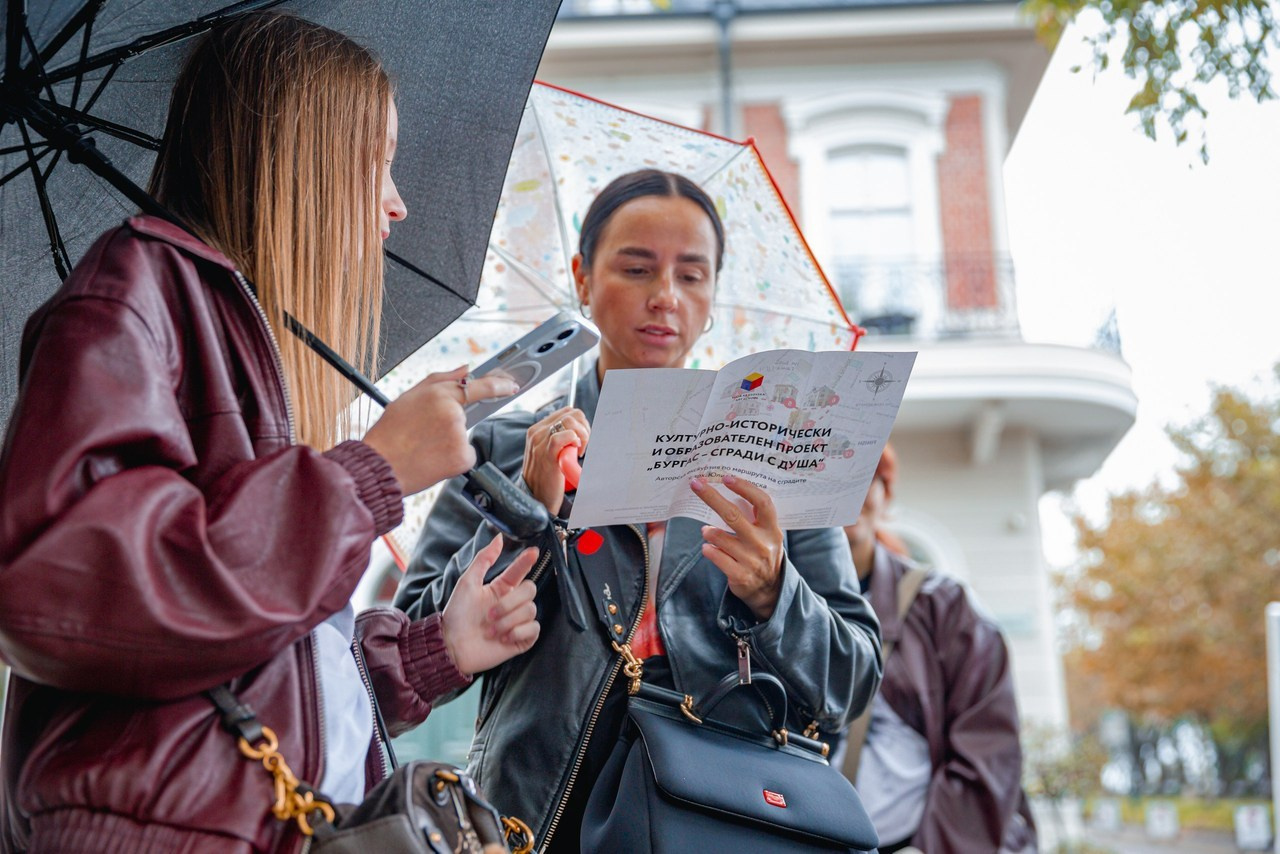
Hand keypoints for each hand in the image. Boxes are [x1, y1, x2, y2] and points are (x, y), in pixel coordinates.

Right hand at [363, 365, 519, 495]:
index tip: (511, 385)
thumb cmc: (391, 432)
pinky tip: (432, 459)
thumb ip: (442, 379)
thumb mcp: (409, 397)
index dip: (498, 385)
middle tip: (424, 433)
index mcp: (440, 395)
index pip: (478, 386)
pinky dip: (452, 459)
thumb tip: (466, 369)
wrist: (380, 466)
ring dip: (449, 442)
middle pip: (464, 417)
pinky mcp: (463, 458)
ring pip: (464, 437)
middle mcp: (453, 414)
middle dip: (449, 424)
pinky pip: (465, 455)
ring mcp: (460, 437)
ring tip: (423, 446)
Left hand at [441, 535, 540, 674]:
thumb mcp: (467, 583)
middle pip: (529, 590)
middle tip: (489, 614)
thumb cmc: (457, 616)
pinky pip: (533, 629)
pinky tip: (503, 638)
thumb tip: (498, 538)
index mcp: (500, 588)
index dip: (527, 561)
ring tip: (491, 630)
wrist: (452, 646)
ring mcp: (518, 621)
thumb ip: (483, 560)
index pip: (519, 571)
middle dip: (509, 603)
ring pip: (530, 610)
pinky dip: (518, 632)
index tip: (533, 551)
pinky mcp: (521, 639)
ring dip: (508, 620)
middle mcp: (511, 603)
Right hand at [522, 406, 589, 512]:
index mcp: (537, 430)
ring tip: (578, 451)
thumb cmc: (546, 476)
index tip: (582, 439)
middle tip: (583, 446)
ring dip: (582, 435)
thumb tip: (578, 429)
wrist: (535, 497)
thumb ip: (558, 438)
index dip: (580, 423)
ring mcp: (540, 443)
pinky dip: (575, 440)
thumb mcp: (548, 452)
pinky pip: (562, 436)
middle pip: (570, 414)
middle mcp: (537, 433)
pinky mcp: (546, 454)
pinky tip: (575, 452)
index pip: (566, 412)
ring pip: (568, 421)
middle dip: (584, 428)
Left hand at [691, 475, 784, 620]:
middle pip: (733, 516)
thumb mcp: (767, 533)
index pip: (762, 503)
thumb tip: (734, 490)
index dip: (745, 488)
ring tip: (708, 532)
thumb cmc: (763, 553)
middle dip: (711, 497)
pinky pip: (715, 556)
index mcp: (772, 529)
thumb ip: (754, 515)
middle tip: (696, 484)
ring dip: (708, 532)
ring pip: (718, 537)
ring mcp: (751, 561)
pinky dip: (708, 550)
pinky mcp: (740, 576)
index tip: (727, 478)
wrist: (770, 590)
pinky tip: (709, 549)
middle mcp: (763, 543)